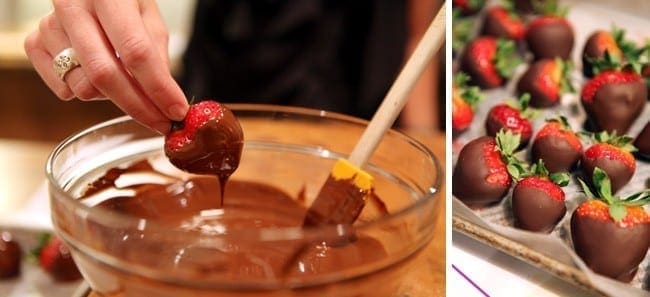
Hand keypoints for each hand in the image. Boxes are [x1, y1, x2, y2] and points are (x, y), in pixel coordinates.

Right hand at [24, 0, 188, 132]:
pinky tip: (93, 71)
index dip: (158, 87)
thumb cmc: (121, 0)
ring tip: (120, 76)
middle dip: (138, 106)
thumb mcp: (148, 16)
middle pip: (105, 74)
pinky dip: (84, 90)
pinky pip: (64, 89)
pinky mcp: (33, 43)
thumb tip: (165, 100)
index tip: (175, 111)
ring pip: (83, 86)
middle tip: (160, 121)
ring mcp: (48, 26)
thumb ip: (156, 55)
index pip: (135, 51)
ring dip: (110, 95)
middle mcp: (72, 8)